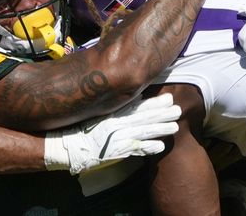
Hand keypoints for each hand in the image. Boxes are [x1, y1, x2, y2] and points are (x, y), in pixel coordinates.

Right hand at [45, 93, 180, 174]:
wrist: (67, 145)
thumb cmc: (83, 127)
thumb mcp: (99, 112)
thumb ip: (117, 106)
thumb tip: (136, 94)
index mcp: (113, 113)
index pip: (137, 106)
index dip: (154, 103)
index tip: (169, 98)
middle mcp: (116, 124)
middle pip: (143, 118)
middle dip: (162, 114)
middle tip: (178, 110)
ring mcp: (116, 138)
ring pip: (142, 133)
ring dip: (159, 130)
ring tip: (174, 127)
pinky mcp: (115, 152)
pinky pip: (134, 150)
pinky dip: (147, 148)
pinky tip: (160, 146)